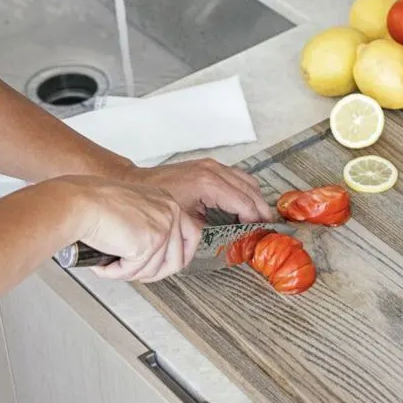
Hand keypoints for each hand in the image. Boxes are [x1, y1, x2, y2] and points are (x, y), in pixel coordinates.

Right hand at [49, 176, 201, 282]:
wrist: (78, 203)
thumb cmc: (92, 203)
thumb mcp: (131, 210)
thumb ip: (147, 226)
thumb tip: (154, 255)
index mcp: (166, 202)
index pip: (191, 234)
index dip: (180, 256)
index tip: (166, 266)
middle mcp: (169, 211)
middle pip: (179, 259)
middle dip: (154, 273)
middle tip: (133, 271)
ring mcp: (163, 226)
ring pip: (155, 270)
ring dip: (129, 272)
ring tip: (111, 262)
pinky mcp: (149, 242)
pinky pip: (135, 271)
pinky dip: (115, 272)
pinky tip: (104, 263)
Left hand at [115, 158, 272, 223]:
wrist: (135, 183)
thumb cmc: (154, 201)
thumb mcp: (183, 219)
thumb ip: (207, 226)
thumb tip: (225, 236)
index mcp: (209, 183)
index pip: (243, 201)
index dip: (255, 217)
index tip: (262, 229)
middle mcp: (213, 170)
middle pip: (250, 189)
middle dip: (260, 208)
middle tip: (267, 225)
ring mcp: (212, 166)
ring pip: (246, 180)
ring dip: (254, 198)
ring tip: (258, 216)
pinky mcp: (209, 166)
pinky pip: (236, 176)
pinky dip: (244, 190)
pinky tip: (244, 204)